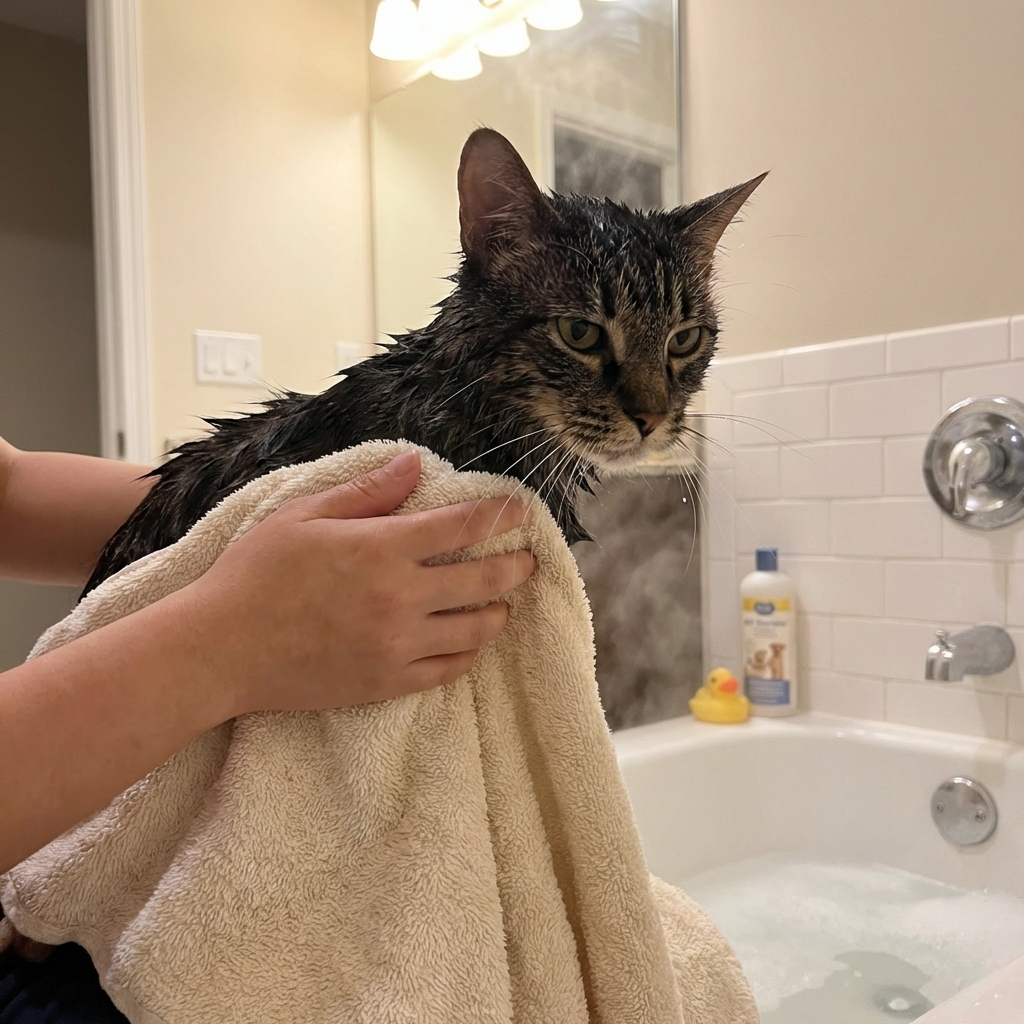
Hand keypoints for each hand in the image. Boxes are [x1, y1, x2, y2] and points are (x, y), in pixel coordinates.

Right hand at [184, 450, 535, 715]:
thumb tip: (415, 462)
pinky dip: (467, 654)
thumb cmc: (256, 574)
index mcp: (382, 548)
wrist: (220, 649)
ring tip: (504, 604)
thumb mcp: (304, 514)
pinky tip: (470, 644)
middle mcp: (401, 597)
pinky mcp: (386, 683)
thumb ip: (367, 491)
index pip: (462, 526)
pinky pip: (447, 671)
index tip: (521, 509)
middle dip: (515, 567)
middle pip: (483, 580)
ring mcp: (398, 645)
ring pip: (474, 630)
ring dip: (497, 613)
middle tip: (528, 561)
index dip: (499, 514)